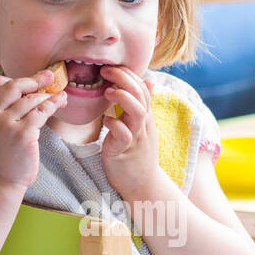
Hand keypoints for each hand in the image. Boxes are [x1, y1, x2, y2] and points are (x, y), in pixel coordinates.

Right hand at [0, 67, 66, 190]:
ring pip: (31, 99)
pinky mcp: (23, 134)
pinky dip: (53, 104)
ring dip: (48, 95)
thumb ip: (4, 111)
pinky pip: (41, 112)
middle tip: (49, 76)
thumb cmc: (3, 155)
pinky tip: (61, 101)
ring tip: (60, 96)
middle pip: (14, 86)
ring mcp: (8, 125)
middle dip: (34, 79)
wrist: (1, 180)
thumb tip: (27, 92)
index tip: (32, 80)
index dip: (16, 79)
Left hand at [99, 65, 160, 200]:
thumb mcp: (142, 128)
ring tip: (108, 92)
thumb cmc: (137, 156)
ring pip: (138, 113)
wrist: (144, 186)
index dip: (129, 75)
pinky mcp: (125, 152)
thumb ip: (142, 106)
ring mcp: (136, 139)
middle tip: (106, 71)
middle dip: (124, 79)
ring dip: (123, 98)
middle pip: (141, 95)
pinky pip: (124, 136)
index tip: (111, 68)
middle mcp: (143, 125)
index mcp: (145, 118)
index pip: (143, 88)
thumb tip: (148, 81)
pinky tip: (106, 122)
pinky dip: (115, 125)